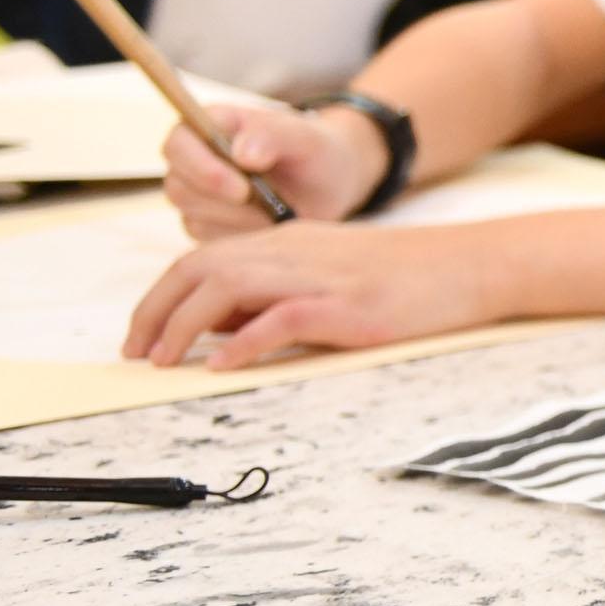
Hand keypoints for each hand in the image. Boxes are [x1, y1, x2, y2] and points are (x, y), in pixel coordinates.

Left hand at [120, 222, 494, 367]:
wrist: (467, 266)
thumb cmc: (404, 276)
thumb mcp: (326, 274)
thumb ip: (272, 293)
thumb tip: (216, 327)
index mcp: (284, 241)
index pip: (201, 260)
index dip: (160, 296)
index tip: (141, 335)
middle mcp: (290, 251)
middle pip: (199, 269)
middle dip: (156, 311)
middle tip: (137, 354)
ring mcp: (317, 276)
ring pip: (226, 287)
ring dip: (185, 325)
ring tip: (166, 361)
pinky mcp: (344, 304)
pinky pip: (279, 317)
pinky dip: (244, 341)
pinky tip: (224, 364)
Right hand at [164, 102, 383, 234]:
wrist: (327, 184)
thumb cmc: (312, 151)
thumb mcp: (303, 137)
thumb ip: (272, 134)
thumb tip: (242, 154)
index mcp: (207, 124)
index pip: (178, 144)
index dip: (201, 168)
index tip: (241, 189)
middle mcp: (192, 160)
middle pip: (179, 188)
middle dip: (224, 203)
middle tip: (268, 206)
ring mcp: (194, 195)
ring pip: (193, 218)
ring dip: (238, 221)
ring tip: (276, 211)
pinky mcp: (204, 225)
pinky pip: (208, 242)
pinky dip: (242, 238)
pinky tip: (268, 226)